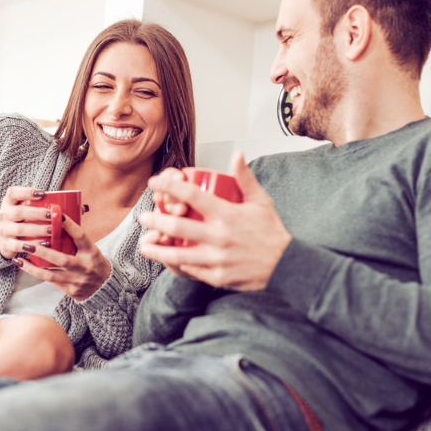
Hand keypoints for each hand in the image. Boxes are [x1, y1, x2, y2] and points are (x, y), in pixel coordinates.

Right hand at [0, 187, 54, 259]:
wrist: (2, 240)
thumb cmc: (20, 221)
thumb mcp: (24, 210)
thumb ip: (40, 205)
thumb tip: (73, 204)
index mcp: (8, 203)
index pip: (12, 192)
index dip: (26, 192)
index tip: (42, 194)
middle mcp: (4, 215)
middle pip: (19, 212)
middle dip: (37, 213)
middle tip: (52, 215)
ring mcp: (3, 230)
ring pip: (20, 229)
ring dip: (38, 230)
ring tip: (51, 230)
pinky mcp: (6, 245)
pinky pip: (19, 245)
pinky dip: (33, 245)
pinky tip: (44, 244)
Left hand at [12, 214, 111, 300]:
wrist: (106, 289)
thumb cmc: (94, 263)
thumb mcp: (91, 249)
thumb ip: (76, 237)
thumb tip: (60, 215)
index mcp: (92, 252)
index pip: (80, 236)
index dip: (69, 225)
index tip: (57, 214)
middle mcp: (85, 267)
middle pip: (62, 259)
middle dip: (43, 252)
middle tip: (28, 244)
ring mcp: (78, 280)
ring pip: (52, 275)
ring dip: (33, 268)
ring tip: (20, 259)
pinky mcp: (71, 291)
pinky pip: (51, 282)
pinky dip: (38, 274)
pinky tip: (26, 268)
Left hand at [138, 151, 291, 290]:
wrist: (285, 266)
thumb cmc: (271, 232)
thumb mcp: (261, 201)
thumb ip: (246, 178)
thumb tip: (236, 154)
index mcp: (228, 214)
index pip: (192, 196)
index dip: (169, 186)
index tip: (155, 182)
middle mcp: (220, 236)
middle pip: (178, 226)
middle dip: (156, 220)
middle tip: (144, 216)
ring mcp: (217, 259)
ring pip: (178, 254)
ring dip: (157, 248)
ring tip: (145, 243)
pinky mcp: (217, 277)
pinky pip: (190, 270)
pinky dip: (176, 265)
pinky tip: (166, 260)